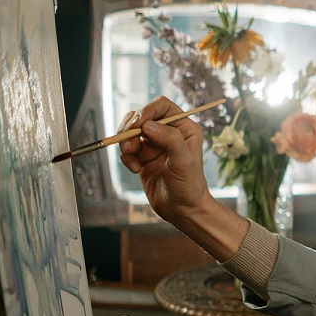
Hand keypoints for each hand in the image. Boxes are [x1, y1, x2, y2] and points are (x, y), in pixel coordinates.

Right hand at [118, 96, 209, 224]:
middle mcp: (169, 132)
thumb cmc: (189, 186)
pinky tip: (136, 170)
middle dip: (131, 128)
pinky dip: (126, 158)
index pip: (162, 106)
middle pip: (141, 116)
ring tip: (131, 158)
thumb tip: (148, 125)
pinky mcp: (142, 156)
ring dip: (126, 142)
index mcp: (184, 127)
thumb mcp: (184, 162)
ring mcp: (154, 144)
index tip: (138, 124)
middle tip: (129, 146)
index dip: (147, 110)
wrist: (181, 209)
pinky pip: (126, 148)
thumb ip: (170, 140)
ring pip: (130, 131)